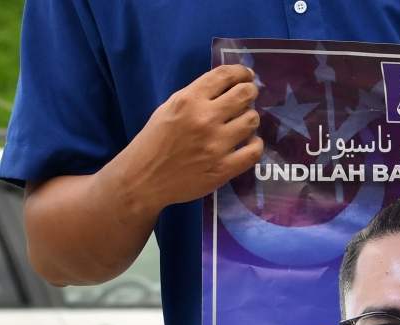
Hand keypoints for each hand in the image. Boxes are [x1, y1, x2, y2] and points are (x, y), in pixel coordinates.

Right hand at [119, 64, 263, 215]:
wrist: (144, 178)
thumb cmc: (154, 141)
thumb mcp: (169, 108)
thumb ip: (196, 96)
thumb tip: (226, 87)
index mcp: (188, 100)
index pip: (225, 76)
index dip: (241, 72)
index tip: (246, 76)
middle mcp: (205, 119)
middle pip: (245, 95)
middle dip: (250, 92)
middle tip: (248, 97)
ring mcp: (216, 145)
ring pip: (252, 120)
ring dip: (249, 118)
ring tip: (241, 123)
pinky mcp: (224, 168)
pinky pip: (255, 150)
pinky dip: (255, 144)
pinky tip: (247, 143)